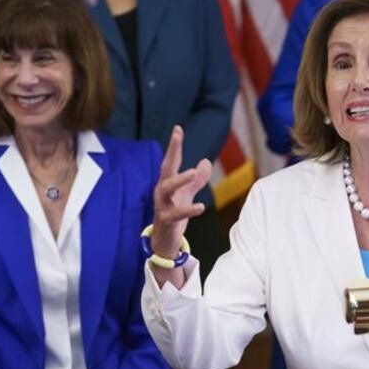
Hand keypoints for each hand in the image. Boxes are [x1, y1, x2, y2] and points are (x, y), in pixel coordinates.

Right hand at [151, 126, 212, 257]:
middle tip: (177, 137)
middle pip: (166, 168)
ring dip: (179, 180)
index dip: (175, 145)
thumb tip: (205, 161)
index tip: (178, 128)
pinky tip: (201, 207)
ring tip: (191, 173)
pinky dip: (189, 210)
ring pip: (167, 189)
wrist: (165, 240)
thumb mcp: (187, 194)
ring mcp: (162, 205)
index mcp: (168, 183)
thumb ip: (197, 179)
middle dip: (172, 152)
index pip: (171, 160)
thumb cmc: (174, 214)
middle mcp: (162, 191)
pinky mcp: (166, 220)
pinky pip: (176, 214)